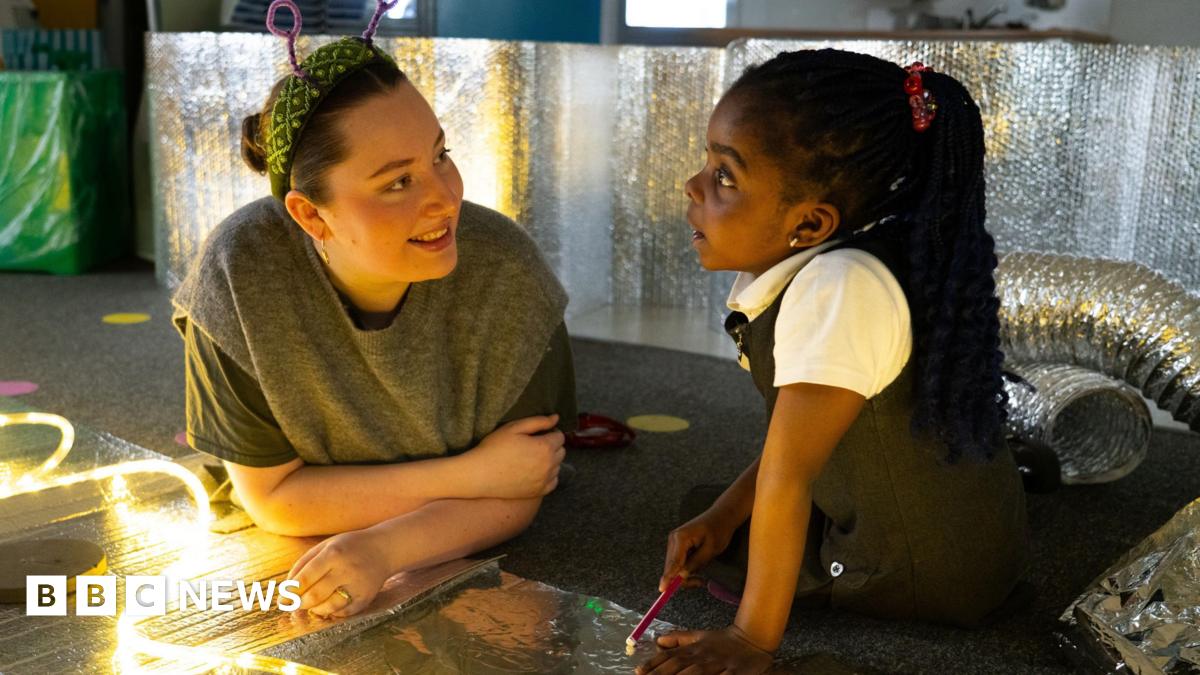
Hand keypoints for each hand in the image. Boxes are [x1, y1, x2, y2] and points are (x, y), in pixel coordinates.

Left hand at [287, 529, 391, 617]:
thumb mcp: (326, 545)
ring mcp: (358, 585)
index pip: (305, 578)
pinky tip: (329, 606)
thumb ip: (304, 564)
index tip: (281, 600)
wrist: (384, 549)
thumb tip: (286, 588)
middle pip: (315, 595)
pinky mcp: (366, 597)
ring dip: (315, 610)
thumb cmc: (349, 546)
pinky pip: (344, 612)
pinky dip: (333, 612)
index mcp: (333, 553)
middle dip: (300, 604)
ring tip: (312, 605)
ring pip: (329, 607)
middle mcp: (346, 569)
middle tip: (294, 605)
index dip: (290, 592)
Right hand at [464, 415, 565, 498]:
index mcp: (544, 447)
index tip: (538, 434)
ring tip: (532, 458)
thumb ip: (538, 422)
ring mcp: (544, 480)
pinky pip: (553, 482)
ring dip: (550, 461)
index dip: (550, 432)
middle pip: (561, 452)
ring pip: (557, 467)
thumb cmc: (495, 448)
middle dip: (552, 446)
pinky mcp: (538, 492)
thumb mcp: (514, 428)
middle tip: (534, 445)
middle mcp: (549, 465)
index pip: (560, 437)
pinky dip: (548, 476)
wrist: (480, 474)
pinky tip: (535, 472)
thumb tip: (556, 418)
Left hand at [635, 626, 773, 674]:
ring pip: (696, 673)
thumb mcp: (699, 636)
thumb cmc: (723, 640)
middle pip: (678, 667)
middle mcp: (703, 656)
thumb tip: (658, 641)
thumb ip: (679, 639)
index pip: (669, 658)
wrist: (753, 637)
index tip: (639, 672)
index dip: (653, 665)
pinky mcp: (735, 672)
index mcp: (694, 649)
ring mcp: (719, 664)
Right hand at [660, 505, 740, 591]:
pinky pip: (678, 562)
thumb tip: (682, 576)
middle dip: (683, 578)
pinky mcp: (677, 545)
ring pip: (674, 566)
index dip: (668, 577)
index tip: (662, 589)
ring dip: (686, 573)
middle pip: (671, 566)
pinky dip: (687, 567)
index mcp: (681, 538)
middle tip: (700, 582)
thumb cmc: (719, 530)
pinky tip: (699, 564)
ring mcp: (674, 542)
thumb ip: (696, 563)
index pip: (673, 562)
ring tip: (703, 571)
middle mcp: (673, 539)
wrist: (721, 516)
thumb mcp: (711, 549)